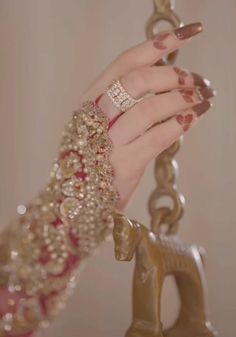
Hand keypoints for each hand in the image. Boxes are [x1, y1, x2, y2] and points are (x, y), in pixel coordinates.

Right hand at [80, 22, 214, 209]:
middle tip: (198, 80)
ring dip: (182, 99)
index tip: (189, 33)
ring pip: (149, 108)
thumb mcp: (105, 123)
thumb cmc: (99, 156)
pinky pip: (157, 137)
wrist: (82, 198)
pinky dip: (180, 123)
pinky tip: (194, 117)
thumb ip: (129, 102)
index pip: (125, 61)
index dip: (159, 44)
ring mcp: (107, 141)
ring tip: (203, 98)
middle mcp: (94, 116)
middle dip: (174, 75)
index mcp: (90, 99)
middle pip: (138, 80)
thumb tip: (173, 79)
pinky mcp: (124, 164)